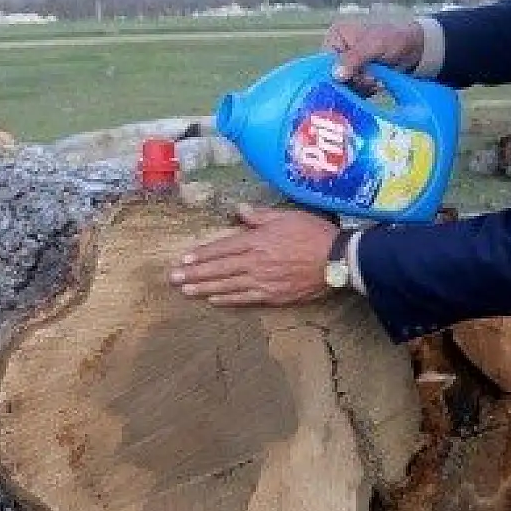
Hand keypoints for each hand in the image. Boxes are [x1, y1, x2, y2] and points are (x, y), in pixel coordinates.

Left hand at [169, 205, 339, 306]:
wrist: (336, 260)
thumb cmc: (313, 234)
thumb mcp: (286, 216)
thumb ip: (260, 216)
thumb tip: (240, 210)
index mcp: (256, 240)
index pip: (222, 247)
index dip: (201, 254)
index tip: (184, 259)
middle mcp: (255, 261)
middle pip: (219, 268)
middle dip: (194, 274)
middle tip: (173, 279)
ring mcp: (263, 280)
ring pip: (227, 285)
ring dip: (204, 288)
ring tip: (186, 291)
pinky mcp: (273, 295)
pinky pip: (244, 298)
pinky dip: (227, 299)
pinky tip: (213, 300)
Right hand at [323, 20, 423, 89]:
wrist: (416, 49)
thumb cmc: (395, 38)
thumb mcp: (374, 45)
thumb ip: (355, 58)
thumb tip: (336, 75)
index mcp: (336, 36)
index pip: (324, 61)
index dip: (336, 74)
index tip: (353, 79)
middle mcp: (338, 50)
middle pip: (334, 76)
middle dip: (353, 81)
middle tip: (371, 78)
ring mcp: (348, 65)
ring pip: (345, 86)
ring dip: (361, 87)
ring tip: (377, 79)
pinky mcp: (357, 77)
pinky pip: (354, 90)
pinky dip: (365, 91)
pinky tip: (377, 85)